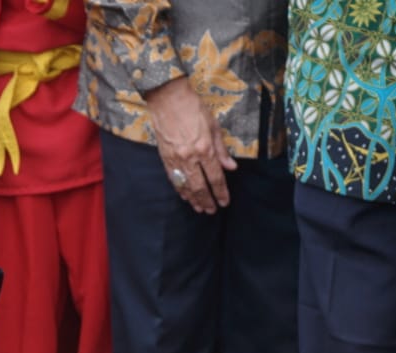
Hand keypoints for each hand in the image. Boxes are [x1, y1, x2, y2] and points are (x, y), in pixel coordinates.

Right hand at [144, 77, 235, 213]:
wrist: (167, 98)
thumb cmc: (193, 108)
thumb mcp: (213, 125)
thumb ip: (221, 149)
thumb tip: (230, 167)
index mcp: (205, 149)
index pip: (215, 177)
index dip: (221, 192)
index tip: (225, 202)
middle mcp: (190, 157)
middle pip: (200, 187)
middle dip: (207, 201)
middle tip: (212, 210)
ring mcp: (176, 159)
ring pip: (186, 186)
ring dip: (193, 199)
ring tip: (200, 208)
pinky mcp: (165, 157)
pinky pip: (173, 179)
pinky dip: (180, 190)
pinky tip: (185, 196)